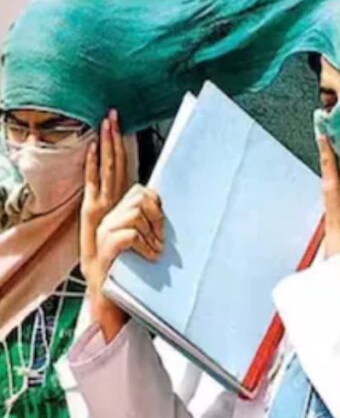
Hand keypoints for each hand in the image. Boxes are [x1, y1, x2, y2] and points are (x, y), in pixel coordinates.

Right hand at [81, 113, 164, 340]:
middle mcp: (102, 213)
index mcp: (111, 208)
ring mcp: (101, 228)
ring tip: (155, 247)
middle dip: (110, 145)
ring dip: (155, 228)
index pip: (111, 170)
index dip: (110, 146)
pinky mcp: (106, 245)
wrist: (108, 296)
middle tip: (111, 122)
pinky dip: (147, 246)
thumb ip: (147, 212)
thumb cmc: (128, 262)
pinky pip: (134, 233)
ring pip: (138, 207)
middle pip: (111, 172)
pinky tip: (149, 256)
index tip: (109, 121)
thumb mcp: (139, 233)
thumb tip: (160, 194)